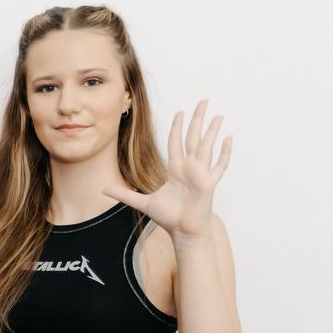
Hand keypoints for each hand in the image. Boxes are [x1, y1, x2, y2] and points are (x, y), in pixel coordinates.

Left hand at [103, 100, 231, 240]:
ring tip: (219, 115)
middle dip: (197, 119)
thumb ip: (124, 195)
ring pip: (207, 147)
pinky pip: (219, 165)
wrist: (183, 231)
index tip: (180, 112)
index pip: (176, 142)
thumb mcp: (143, 203)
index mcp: (175, 170)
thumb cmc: (168, 217)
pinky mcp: (208, 183)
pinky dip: (224, 152)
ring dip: (212, 131)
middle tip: (203, 101)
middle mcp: (189, 168)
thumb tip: (103, 189)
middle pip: (193, 138)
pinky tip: (229, 138)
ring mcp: (200, 174)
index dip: (177, 127)